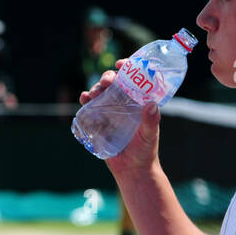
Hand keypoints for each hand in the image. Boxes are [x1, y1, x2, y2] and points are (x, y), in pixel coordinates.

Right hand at [79, 59, 161, 176]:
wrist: (132, 170)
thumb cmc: (145, 150)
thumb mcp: (150, 134)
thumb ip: (151, 121)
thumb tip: (151, 104)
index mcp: (137, 101)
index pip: (132, 79)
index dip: (127, 68)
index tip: (122, 64)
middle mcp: (123, 103)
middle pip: (113, 83)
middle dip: (107, 77)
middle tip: (106, 81)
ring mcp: (109, 112)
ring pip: (100, 93)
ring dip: (95, 89)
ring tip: (92, 93)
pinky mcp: (98, 122)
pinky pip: (90, 108)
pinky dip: (85, 101)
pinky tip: (84, 99)